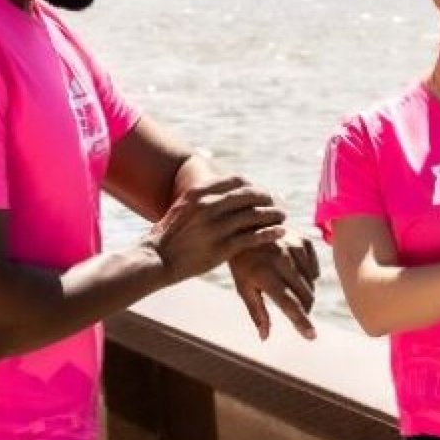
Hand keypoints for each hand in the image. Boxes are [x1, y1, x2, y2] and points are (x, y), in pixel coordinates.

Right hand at [143, 176, 284, 281]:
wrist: (157, 258)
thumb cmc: (170, 234)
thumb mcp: (184, 205)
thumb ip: (204, 196)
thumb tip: (224, 188)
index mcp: (199, 192)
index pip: (237, 180)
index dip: (254, 186)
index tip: (262, 192)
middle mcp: (209, 206)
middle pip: (249, 195)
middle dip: (267, 198)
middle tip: (277, 203)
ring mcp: (217, 226)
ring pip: (255, 215)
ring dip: (273, 214)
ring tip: (282, 216)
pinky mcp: (223, 247)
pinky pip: (254, 237)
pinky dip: (270, 233)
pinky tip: (280, 232)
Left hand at [231, 234, 320, 339]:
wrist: (246, 227)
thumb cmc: (242, 262)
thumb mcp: (243, 287)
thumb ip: (257, 312)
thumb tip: (265, 337)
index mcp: (264, 274)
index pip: (289, 304)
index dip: (301, 322)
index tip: (312, 336)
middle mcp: (282, 260)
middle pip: (305, 296)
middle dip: (305, 310)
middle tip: (298, 313)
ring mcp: (294, 248)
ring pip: (311, 283)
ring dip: (306, 293)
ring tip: (292, 290)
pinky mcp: (303, 241)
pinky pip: (314, 269)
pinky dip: (309, 277)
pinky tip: (296, 274)